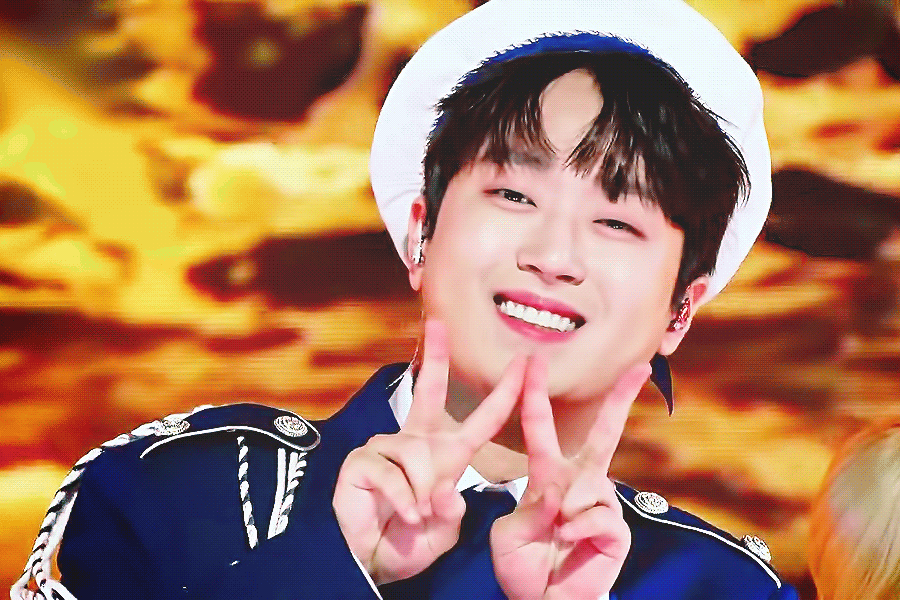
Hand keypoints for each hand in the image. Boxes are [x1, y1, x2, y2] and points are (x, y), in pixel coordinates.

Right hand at [334, 320, 527, 584]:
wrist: (369, 563)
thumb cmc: (409, 542)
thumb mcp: (443, 531)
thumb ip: (452, 512)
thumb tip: (447, 492)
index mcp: (445, 454)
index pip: (480, 419)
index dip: (503, 392)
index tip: (521, 361)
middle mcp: (416, 443)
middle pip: (428, 392)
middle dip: (435, 355)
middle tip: (438, 322)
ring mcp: (386, 447)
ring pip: (418, 457)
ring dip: (423, 493)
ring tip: (417, 514)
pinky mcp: (362, 461)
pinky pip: (394, 475)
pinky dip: (404, 500)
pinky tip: (405, 514)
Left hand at [490, 357, 650, 599]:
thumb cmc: (523, 567)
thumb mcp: (508, 535)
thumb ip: (528, 510)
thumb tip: (559, 498)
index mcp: (548, 477)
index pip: (541, 428)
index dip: (536, 394)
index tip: (535, 360)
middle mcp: (579, 484)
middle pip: (604, 435)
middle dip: (620, 400)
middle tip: (639, 367)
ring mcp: (601, 505)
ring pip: (590, 486)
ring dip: (565, 511)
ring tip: (555, 535)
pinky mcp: (617, 530)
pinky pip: (598, 517)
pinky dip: (577, 531)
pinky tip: (569, 542)